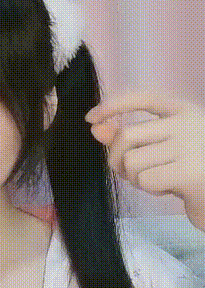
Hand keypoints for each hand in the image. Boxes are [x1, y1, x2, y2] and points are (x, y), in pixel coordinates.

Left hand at [85, 88, 204, 231]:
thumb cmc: (194, 173)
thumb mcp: (162, 151)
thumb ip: (132, 139)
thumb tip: (96, 128)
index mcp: (184, 111)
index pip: (142, 97)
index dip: (113, 105)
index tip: (91, 119)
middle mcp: (187, 122)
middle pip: (127, 135)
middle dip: (117, 160)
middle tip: (129, 174)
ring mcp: (189, 146)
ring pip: (132, 161)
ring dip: (136, 179)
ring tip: (159, 181)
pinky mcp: (188, 171)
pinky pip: (146, 180)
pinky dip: (150, 190)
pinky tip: (170, 190)